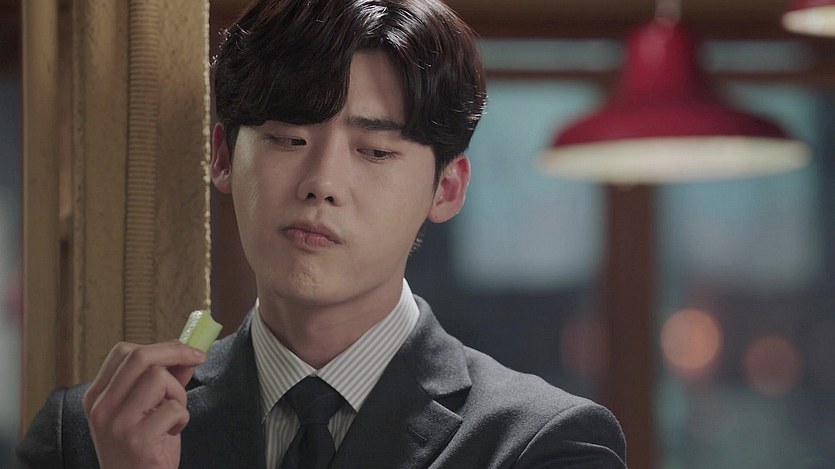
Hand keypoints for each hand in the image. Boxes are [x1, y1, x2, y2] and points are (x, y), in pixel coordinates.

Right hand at [82, 340, 206, 468]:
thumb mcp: (146, 410)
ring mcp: (117, 424)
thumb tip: (186, 354)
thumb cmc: (143, 449)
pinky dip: (183, 417)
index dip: (159, 345)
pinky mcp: (138, 440)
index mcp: (98, 397)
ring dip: (178, 393)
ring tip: (173, 414)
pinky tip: (172, 432)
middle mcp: (101, 408)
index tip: (184, 350)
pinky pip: (173, 408)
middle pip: (139, 356)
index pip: (122, 352)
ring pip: (158, 378)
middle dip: (176, 352)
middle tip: (198, 358)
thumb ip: (163, 381)